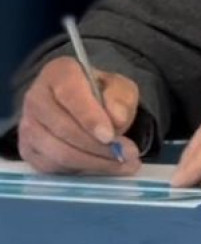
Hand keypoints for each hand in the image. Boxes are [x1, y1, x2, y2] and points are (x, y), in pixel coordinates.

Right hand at [18, 56, 141, 174]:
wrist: (85, 105)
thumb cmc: (102, 94)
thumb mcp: (120, 87)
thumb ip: (120, 99)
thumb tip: (117, 119)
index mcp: (58, 73)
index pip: (70, 95)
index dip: (90, 117)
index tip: (110, 136)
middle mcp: (36, 97)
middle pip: (63, 129)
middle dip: (98, 147)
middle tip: (128, 155)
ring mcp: (28, 125)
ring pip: (57, 152)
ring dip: (93, 162)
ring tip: (123, 164)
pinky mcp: (28, 149)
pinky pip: (51, 167)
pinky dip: (80, 170)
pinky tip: (102, 167)